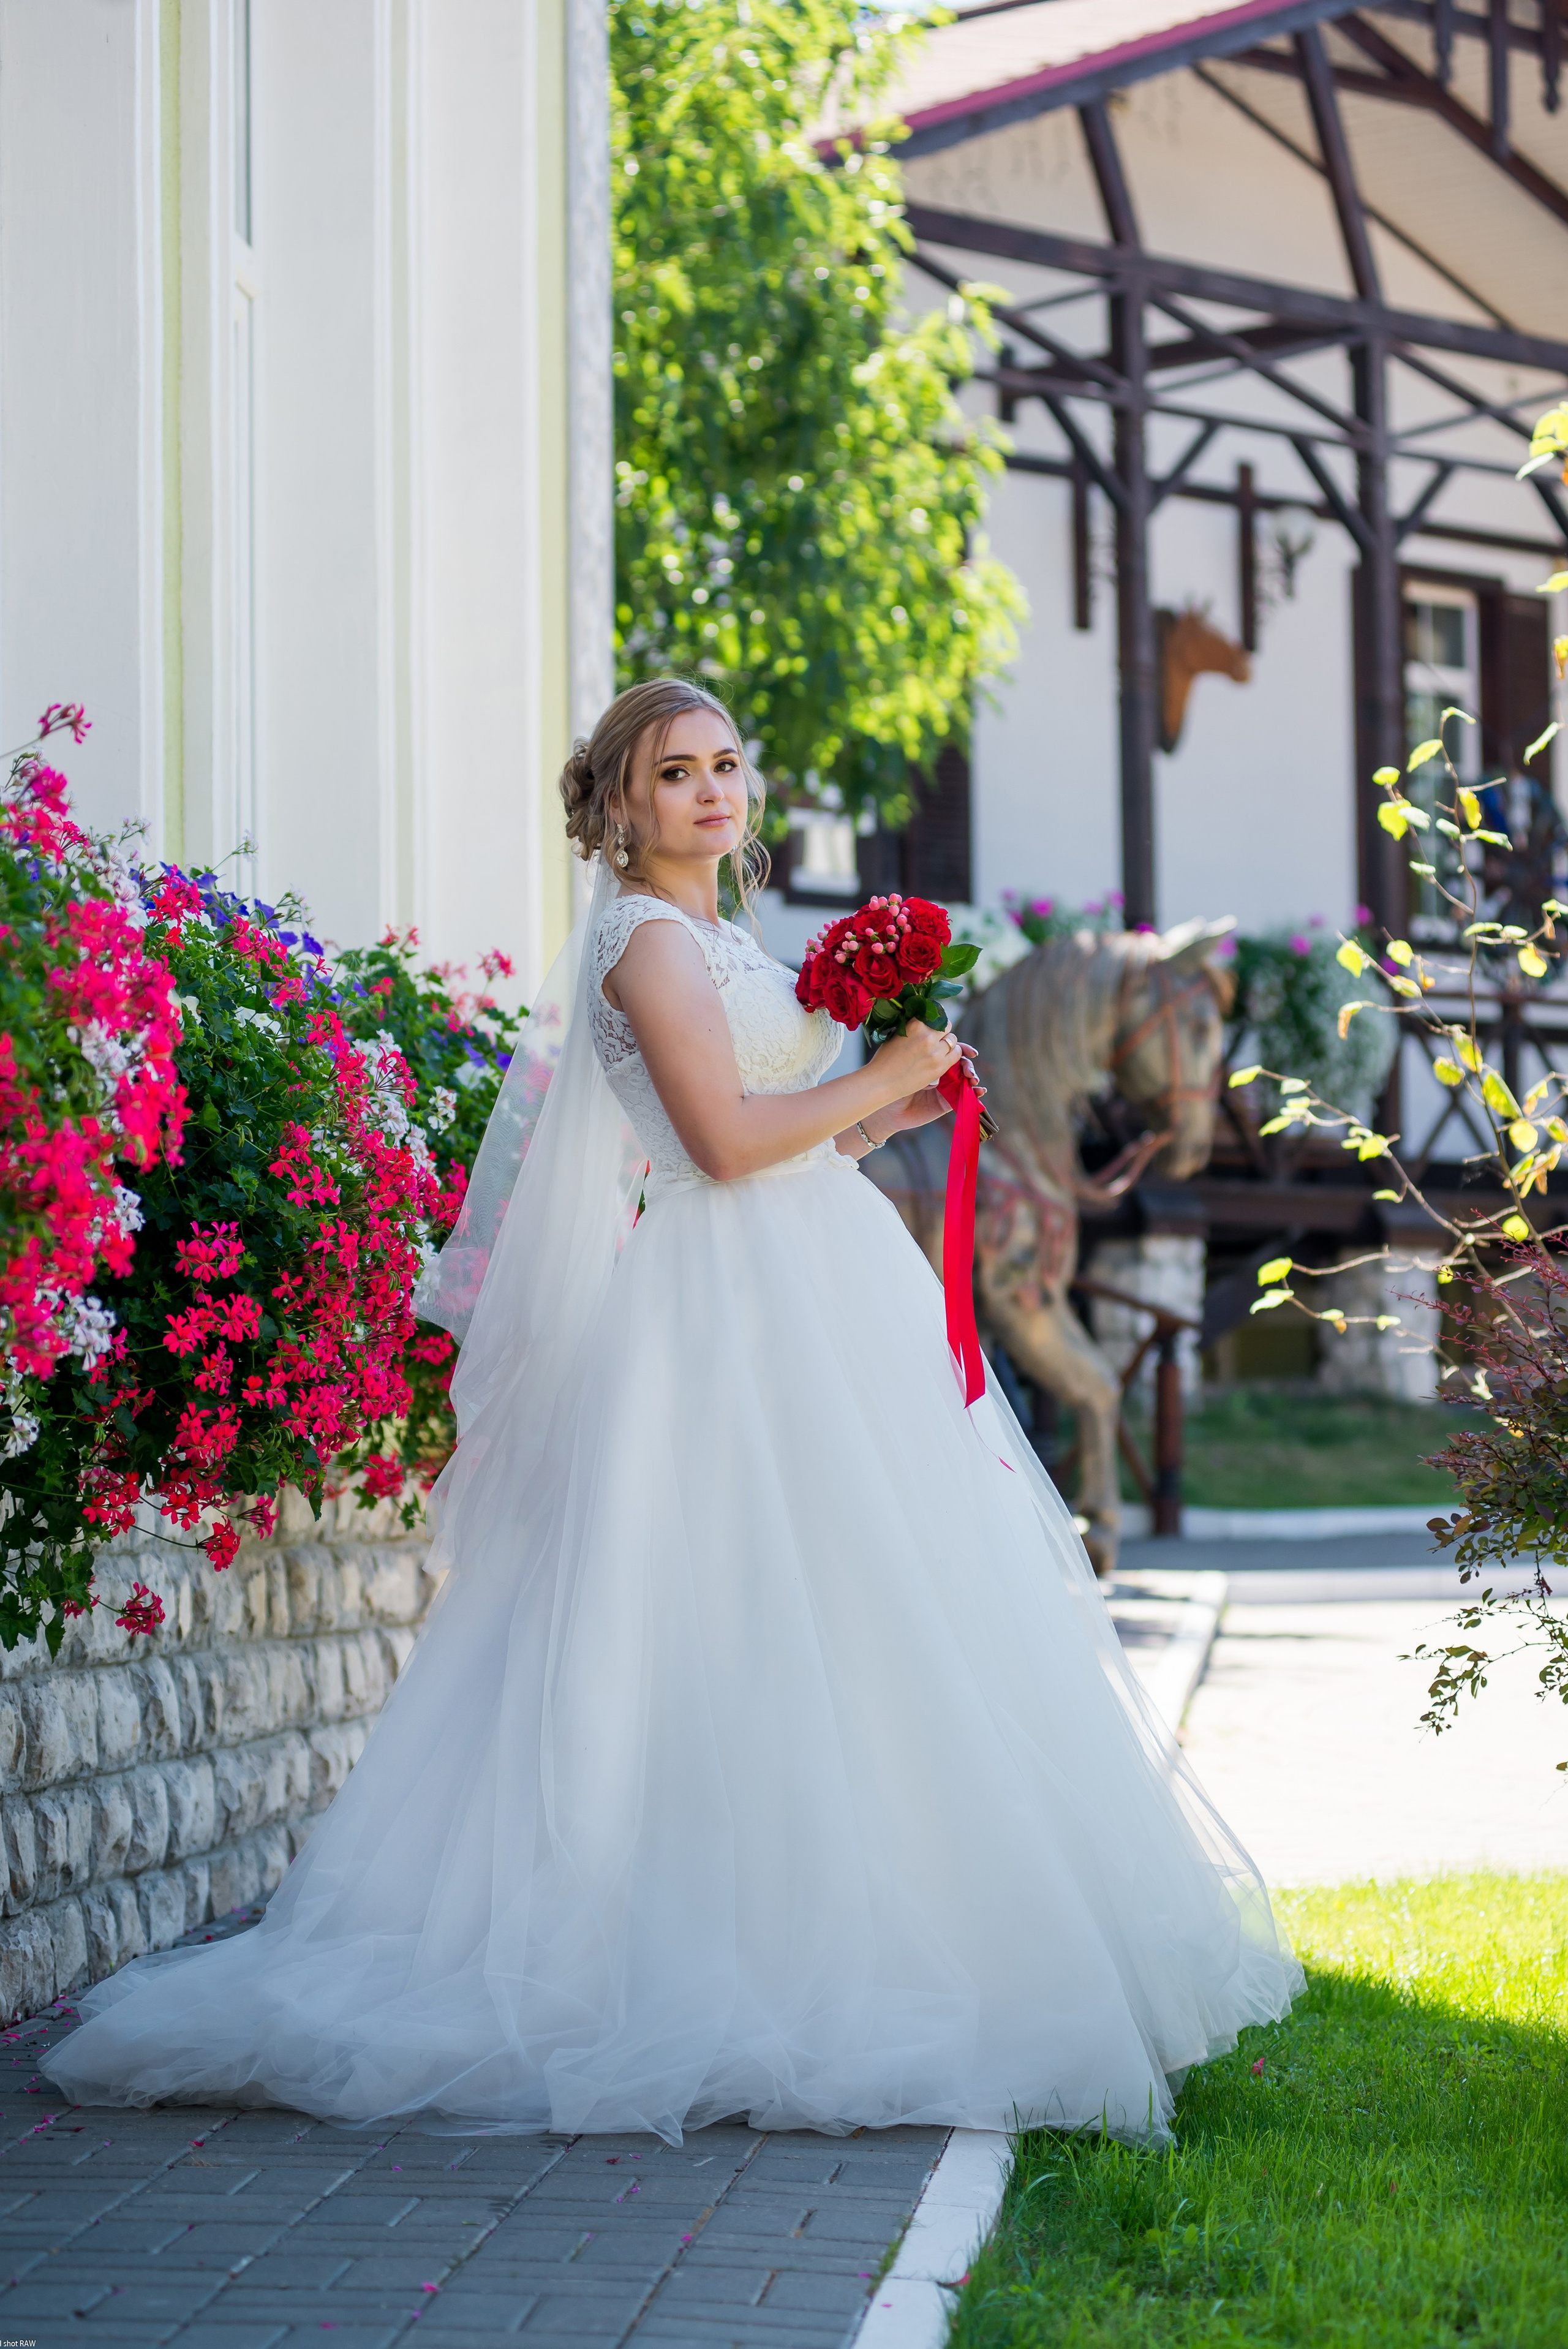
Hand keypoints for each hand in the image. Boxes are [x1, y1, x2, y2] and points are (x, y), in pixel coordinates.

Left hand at [866, 1030, 980, 1135]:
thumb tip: (935, 1027)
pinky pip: (964, 1096)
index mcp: (931, 1054)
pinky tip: (980, 1091)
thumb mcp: (908, 1054)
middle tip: (969, 1060)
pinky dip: (976, 1093)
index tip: (964, 1047)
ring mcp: (944, 1084)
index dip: (960, 1046)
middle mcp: (939, 1068)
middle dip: (967, 1060)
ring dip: (972, 1074)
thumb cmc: (890, 1072)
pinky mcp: (946, 1101)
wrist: (882, 1096)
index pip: (952, 1047)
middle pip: (961, 1060)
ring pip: (965, 1076)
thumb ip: (924, 1043)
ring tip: (972, 1077)